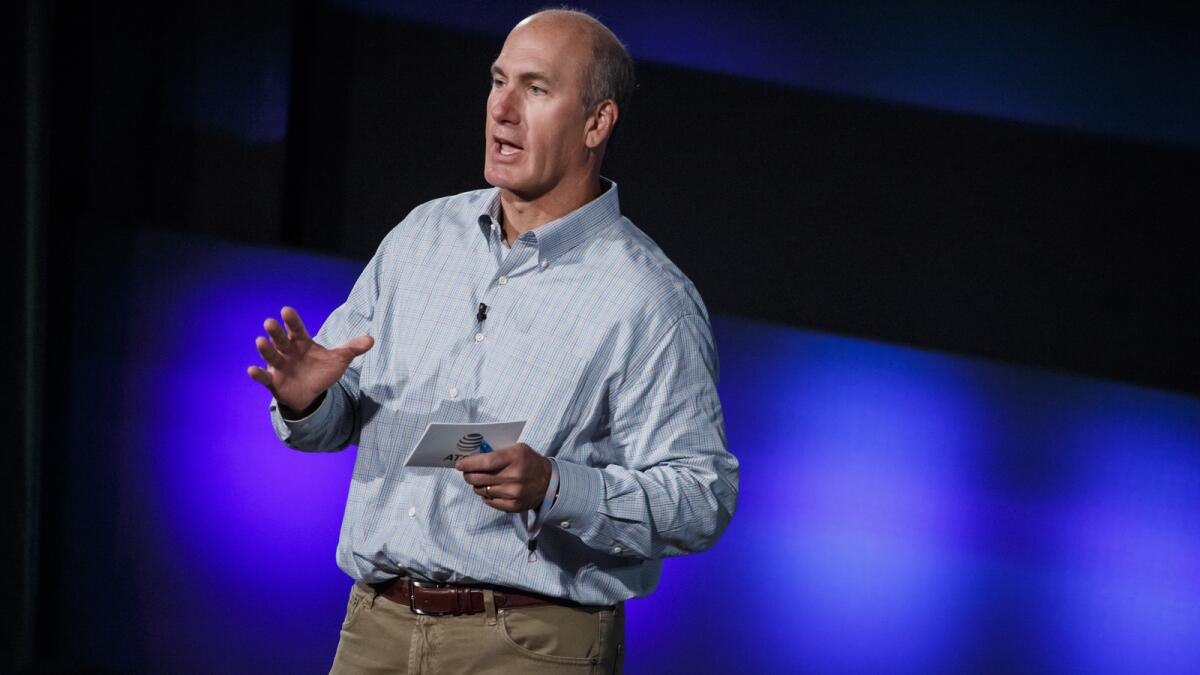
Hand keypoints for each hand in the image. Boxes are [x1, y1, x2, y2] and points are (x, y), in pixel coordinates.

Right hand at [246, 306, 373, 412]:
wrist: (311, 393)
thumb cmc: (321, 371)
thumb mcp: (338, 360)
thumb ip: (352, 349)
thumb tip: (371, 340)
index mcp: (302, 342)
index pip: (296, 328)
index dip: (291, 320)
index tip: (286, 310)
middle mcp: (288, 351)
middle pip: (280, 339)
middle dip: (275, 331)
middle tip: (270, 322)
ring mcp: (279, 365)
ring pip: (270, 355)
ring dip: (265, 349)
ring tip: (260, 341)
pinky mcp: (274, 381)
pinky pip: (264, 377)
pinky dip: (257, 374)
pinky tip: (251, 370)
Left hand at [456, 443, 551, 512]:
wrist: (548, 482)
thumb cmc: (528, 462)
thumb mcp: (517, 449)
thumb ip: (497, 452)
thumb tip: (472, 457)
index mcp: (515, 457)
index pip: (484, 461)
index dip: (468, 463)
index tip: (460, 464)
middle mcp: (514, 476)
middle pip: (479, 477)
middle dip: (468, 475)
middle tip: (467, 472)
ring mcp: (513, 493)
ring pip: (481, 490)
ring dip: (477, 485)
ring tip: (482, 480)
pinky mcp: (513, 506)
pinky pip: (489, 501)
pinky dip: (486, 495)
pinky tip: (492, 489)